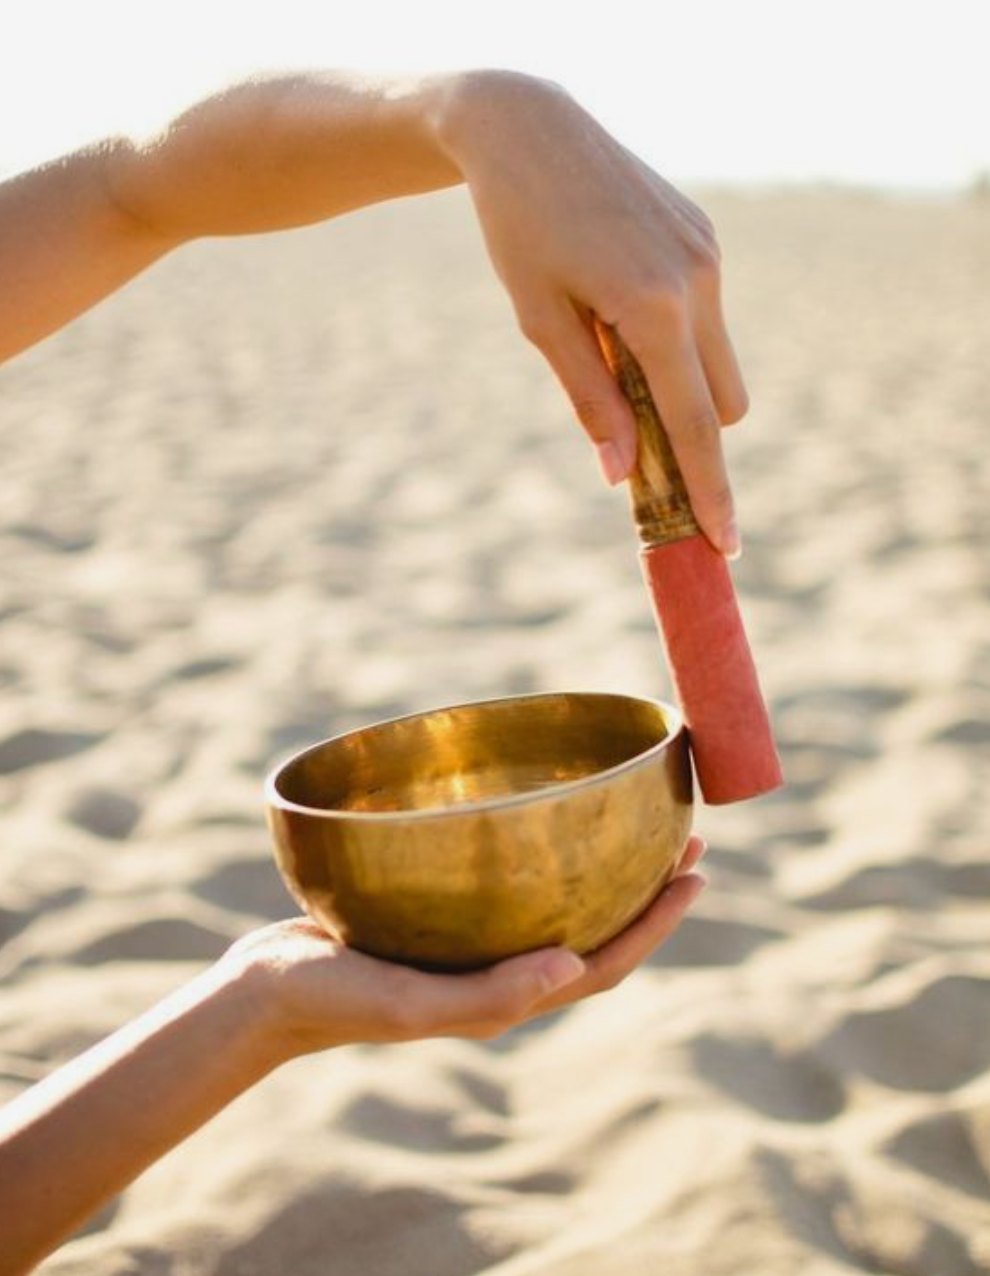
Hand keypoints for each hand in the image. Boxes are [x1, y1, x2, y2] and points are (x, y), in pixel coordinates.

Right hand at [226, 835, 706, 1055]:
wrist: (265, 990)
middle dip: (647, 895)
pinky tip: (540, 829)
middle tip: (686, 842)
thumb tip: (575, 968)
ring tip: (635, 831)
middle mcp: (500, 974)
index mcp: (507, 999)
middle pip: (595, 934)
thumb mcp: (407, 1003)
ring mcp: (472, 950)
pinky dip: (546, 864)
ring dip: (605, 876)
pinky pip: (512, 892)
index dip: (657, 925)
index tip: (698, 874)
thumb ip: (487, 996)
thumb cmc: (333, 996)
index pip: (604, 964)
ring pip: (558, 911)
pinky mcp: (442, 922)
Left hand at [439, 72, 747, 556]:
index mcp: (653, 309)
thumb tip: (621, 474)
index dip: (711, 492)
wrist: (530, 130)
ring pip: (721, 362)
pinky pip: (709, 315)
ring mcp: (709, 256)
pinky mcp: (706, 236)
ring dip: (683, 384)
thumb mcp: (542, 323)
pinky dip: (678, 337)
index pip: (694, 427)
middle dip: (693, 437)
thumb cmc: (519, 231)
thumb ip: (589, 400)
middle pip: (725, 406)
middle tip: (632, 438)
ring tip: (609, 346)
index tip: (725, 545)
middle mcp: (698, 282)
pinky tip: (619, 297)